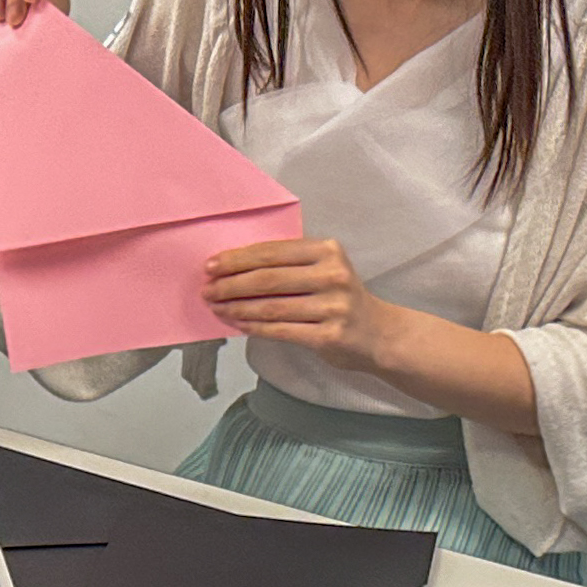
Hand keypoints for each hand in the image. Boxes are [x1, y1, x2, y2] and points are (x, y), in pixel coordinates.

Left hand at [203, 232, 388, 369]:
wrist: (379, 334)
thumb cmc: (341, 299)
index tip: (211, 266)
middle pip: (268, 279)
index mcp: (327, 250)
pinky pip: (280, 330)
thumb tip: (234, 269)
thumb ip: (290, 265)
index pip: (273, 252)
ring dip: (236, 307)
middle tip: (207, 290)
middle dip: (231, 284)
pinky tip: (236, 323)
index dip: (238, 259)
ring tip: (216, 307)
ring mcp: (333, 306)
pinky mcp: (329, 336)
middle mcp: (332, 275)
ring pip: (271, 306)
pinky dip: (253, 327)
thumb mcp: (325, 269)